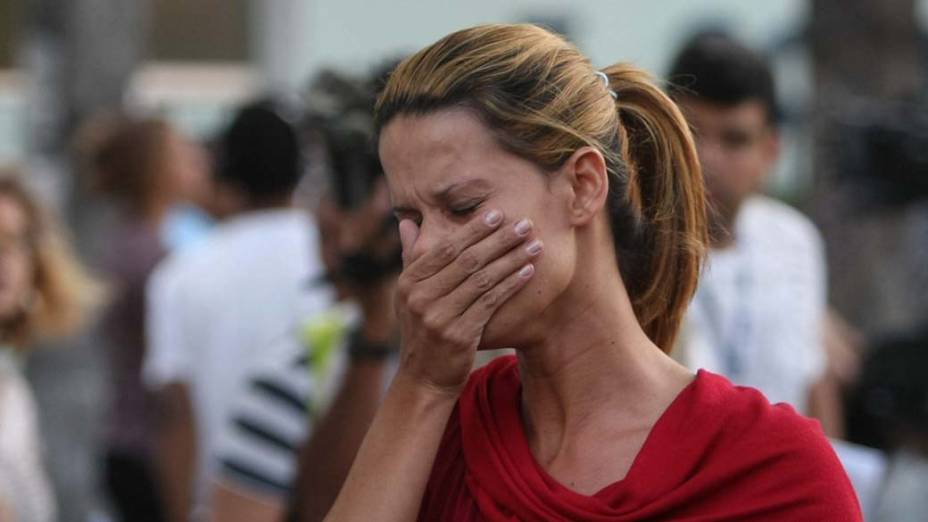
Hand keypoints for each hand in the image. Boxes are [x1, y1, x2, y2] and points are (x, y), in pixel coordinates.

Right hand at [394, 210, 541, 393]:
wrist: (423, 377)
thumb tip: (405, 222)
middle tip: (524, 224)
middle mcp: (420, 298)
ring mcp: (439, 318)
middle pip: (468, 261)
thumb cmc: (421, 329)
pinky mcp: (460, 335)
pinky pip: (491, 302)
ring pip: (483, 280)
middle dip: (499, 240)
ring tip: (534, 245)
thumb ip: (410, 258)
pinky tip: (528, 271)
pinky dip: (511, 284)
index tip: (497, 213)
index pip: (445, 249)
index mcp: (408, 283)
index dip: (473, 230)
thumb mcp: (407, 296)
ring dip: (512, 259)